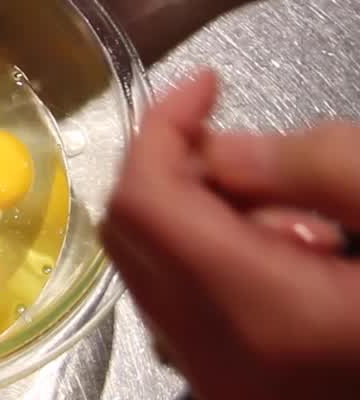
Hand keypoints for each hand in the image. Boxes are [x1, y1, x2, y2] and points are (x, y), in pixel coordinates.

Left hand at [101, 70, 359, 399]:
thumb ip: (316, 164)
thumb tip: (217, 146)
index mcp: (260, 315)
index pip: (145, 201)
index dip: (162, 127)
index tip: (206, 84)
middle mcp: (222, 364)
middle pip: (136, 235)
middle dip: (180, 168)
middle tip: (249, 139)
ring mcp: (225, 387)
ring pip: (156, 270)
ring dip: (203, 215)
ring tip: (303, 211)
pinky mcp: (240, 391)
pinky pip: (189, 307)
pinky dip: (220, 259)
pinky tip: (302, 254)